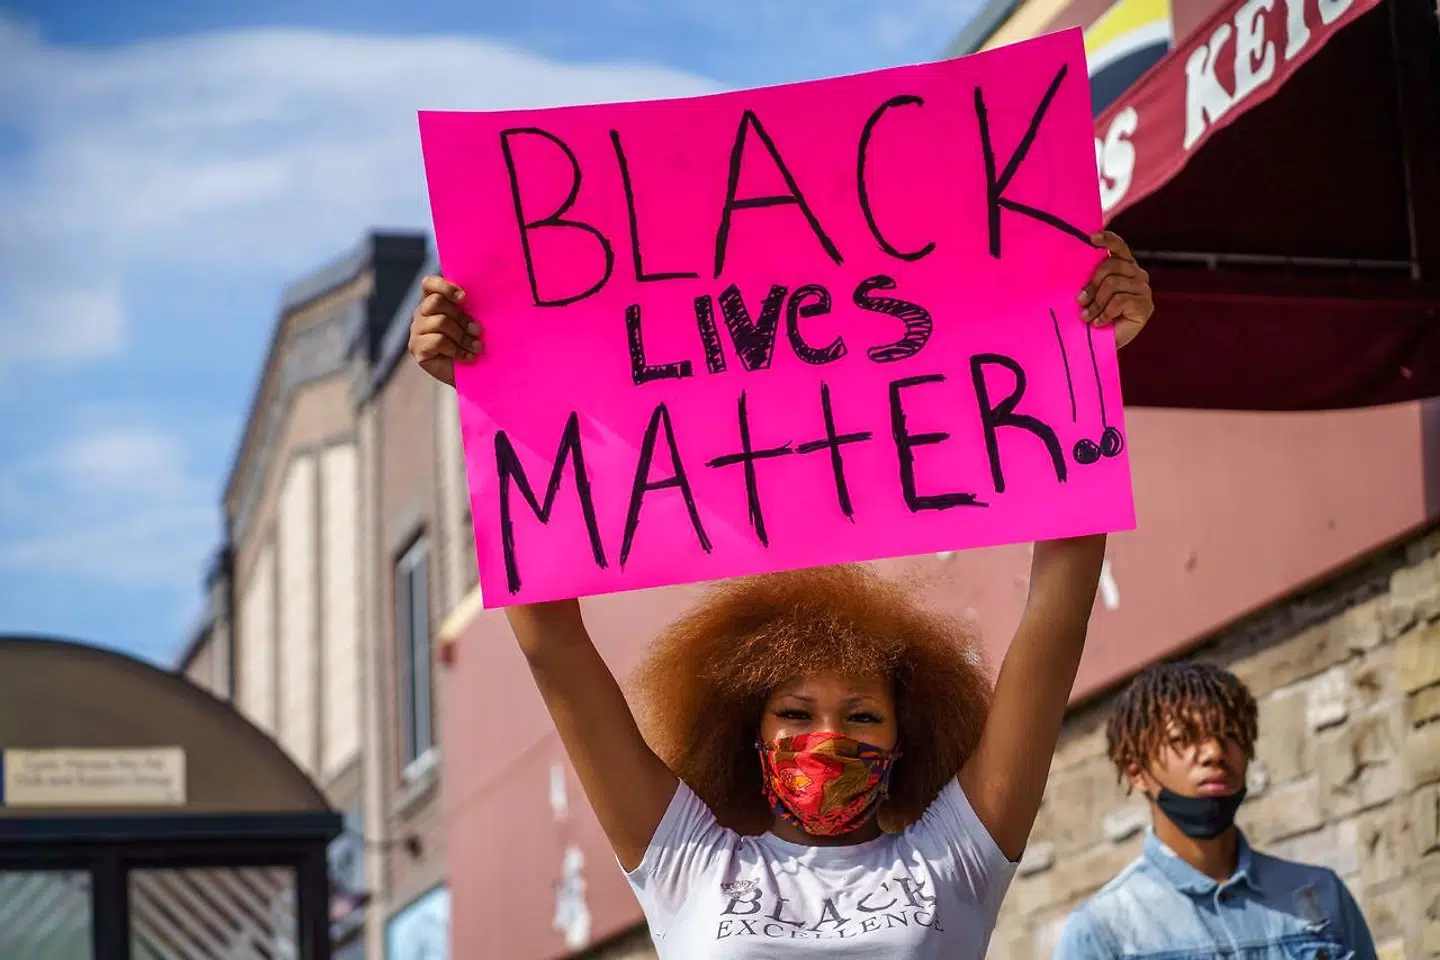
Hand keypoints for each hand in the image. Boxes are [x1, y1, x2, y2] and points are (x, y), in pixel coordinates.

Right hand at [408, 275, 482, 386]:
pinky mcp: (416, 348)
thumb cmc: (475, 345)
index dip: (445, 287)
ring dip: (462, 336)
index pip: (429, 284)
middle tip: (477, 330)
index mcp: (434, 302)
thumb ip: (469, 308)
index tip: (464, 298)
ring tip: (475, 347)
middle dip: (461, 317)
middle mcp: (421, 314)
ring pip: (440, 321)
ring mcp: (416, 331)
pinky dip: (456, 349)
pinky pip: (438, 340)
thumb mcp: (474, 322)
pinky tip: (466, 357)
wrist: (473, 376)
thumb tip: (476, 297)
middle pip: (436, 302)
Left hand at [1078, 232, 1151, 348]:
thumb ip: (1089, 275)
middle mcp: (1137, 274)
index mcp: (1124, 266)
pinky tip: (1099, 323)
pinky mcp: (1145, 306)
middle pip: (1111, 265)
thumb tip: (1076, 257)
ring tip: (1087, 317)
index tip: (1091, 238)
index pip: (1119, 246)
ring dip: (1096, 303)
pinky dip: (1105, 313)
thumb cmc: (1093, 315)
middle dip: (1091, 284)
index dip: (1107, 240)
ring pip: (1113, 284)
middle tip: (1080, 301)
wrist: (1100, 344)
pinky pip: (1119, 301)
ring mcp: (1143, 289)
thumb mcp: (1089, 292)